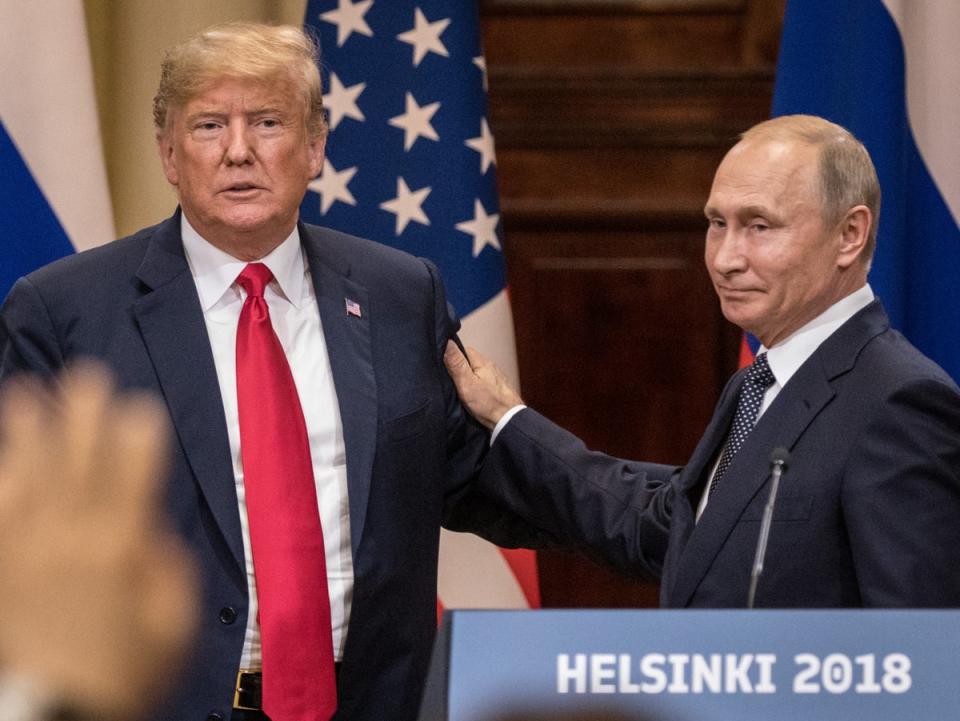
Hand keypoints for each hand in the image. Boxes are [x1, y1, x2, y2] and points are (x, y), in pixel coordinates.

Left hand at [0, 365, 196, 719]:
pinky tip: (1, 458)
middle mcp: (68, 536)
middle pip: (75, 462)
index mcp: (119, 547)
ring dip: (27, 432)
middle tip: (85, 375)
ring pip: (25, 477)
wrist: (49, 711)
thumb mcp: (173, 626)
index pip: (130, 474)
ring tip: (27, 393)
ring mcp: (23, 549)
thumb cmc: (122, 671)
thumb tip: (148, 530)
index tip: (139, 404)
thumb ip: (167, 567)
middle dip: (82, 414)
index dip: (136, 435)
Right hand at [444, 341, 523, 429]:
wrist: (509, 420)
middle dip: (458, 367)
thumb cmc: (488, 403)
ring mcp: (494, 377)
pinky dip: (475, 385)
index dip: (451, 354)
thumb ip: (456, 363)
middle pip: (468, 361)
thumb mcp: (466, 383)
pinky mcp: (496, 388)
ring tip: (457, 387)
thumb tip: (447, 342)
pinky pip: (481, 381)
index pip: (462, 349)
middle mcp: (489, 366)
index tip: (442, 364)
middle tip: (448, 378)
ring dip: (466, 376)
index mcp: (481, 361)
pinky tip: (471, 393)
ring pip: (475, 371)